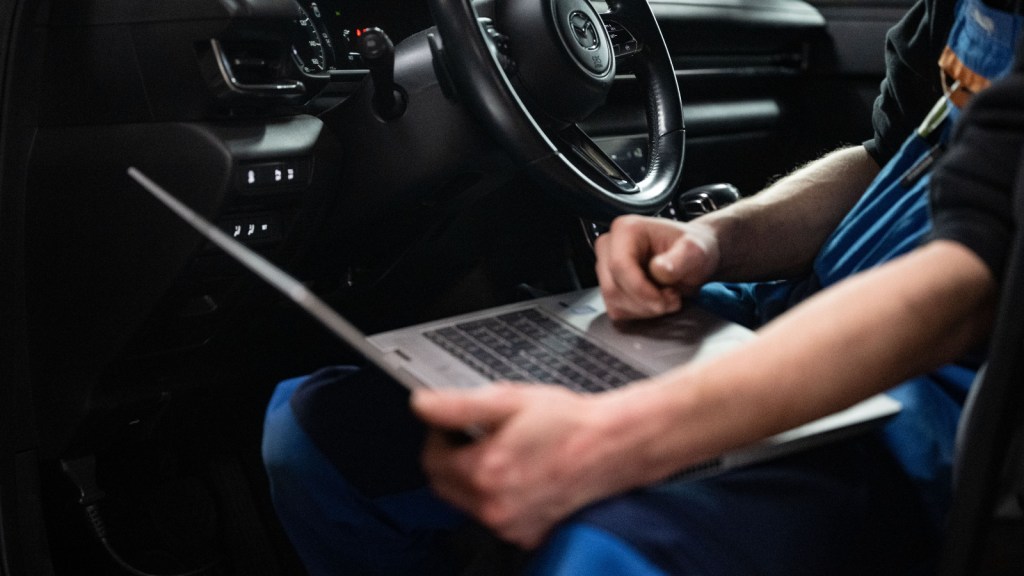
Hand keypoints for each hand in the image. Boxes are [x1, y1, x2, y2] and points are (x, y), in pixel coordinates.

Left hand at [411, 384, 633, 548]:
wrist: (612, 446)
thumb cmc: (568, 422)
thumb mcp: (508, 400)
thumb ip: (457, 405)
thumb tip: (421, 405)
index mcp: (485, 472)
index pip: (431, 461)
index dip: (439, 436)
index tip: (455, 424)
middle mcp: (494, 506)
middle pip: (444, 486)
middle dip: (451, 460)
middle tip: (475, 436)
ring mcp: (511, 525)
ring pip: (467, 503)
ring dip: (472, 479)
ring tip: (503, 452)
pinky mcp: (528, 535)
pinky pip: (494, 517)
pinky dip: (495, 498)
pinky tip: (518, 476)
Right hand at [594, 215, 719, 320]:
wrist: (692, 258)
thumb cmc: (693, 249)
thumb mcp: (695, 251)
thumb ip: (680, 259)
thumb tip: (658, 269)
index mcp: (626, 229)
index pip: (619, 266)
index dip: (640, 290)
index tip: (663, 301)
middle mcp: (610, 245)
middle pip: (613, 288)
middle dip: (644, 302)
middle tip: (672, 298)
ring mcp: (606, 266)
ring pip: (614, 302)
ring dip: (644, 309)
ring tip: (667, 297)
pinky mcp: (608, 285)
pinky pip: (616, 310)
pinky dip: (639, 313)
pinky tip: (656, 301)